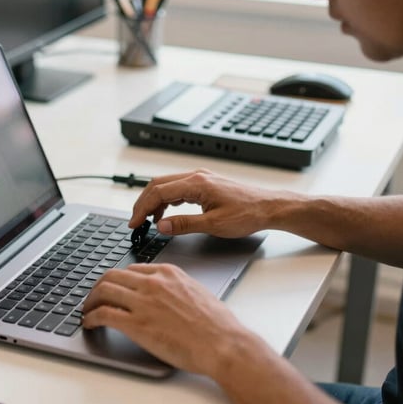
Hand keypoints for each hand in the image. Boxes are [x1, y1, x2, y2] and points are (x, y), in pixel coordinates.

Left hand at [82, 263, 248, 376]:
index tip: (113, 288)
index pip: (131, 270)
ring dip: (90, 301)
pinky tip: (89, 323)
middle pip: (111, 276)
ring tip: (87, 311)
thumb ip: (175, 288)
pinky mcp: (136, 324)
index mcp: (167, 273)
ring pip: (103, 292)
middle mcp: (152, 283)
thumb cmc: (217, 325)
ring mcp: (143, 302)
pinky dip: (91, 317)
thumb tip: (165, 296)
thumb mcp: (196, 292)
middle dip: (98, 287)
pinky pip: (103, 314)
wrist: (223, 344)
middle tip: (94, 298)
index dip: (117, 280)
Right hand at [130, 169, 280, 237]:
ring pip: (166, 185)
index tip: (134, 222)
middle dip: (143, 203)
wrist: (269, 207)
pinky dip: (166, 200)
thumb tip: (162, 226)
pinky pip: (177, 188)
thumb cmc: (248, 214)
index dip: (142, 208)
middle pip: (157, 185)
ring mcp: (200, 179)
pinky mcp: (204, 184)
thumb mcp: (214, 225)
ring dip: (153, 201)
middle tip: (135, 221)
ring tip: (148, 220)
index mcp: (196, 184)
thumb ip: (184, 225)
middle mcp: (196, 177)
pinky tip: (165, 214)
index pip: (158, 192)